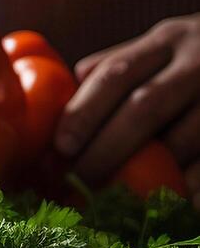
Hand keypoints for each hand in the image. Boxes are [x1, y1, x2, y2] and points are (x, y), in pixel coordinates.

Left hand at [57, 14, 199, 201]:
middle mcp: (199, 63)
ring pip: (185, 139)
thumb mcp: (159, 50)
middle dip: (108, 147)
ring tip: (121, 200)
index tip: (62, 147)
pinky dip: (194, 185)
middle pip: (146, 107)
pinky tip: (178, 206)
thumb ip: (116, 72)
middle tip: (82, 180)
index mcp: (167, 41)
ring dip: (151, 173)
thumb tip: (62, 115)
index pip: (115, 74)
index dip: (84, 111)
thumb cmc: (194, 59)